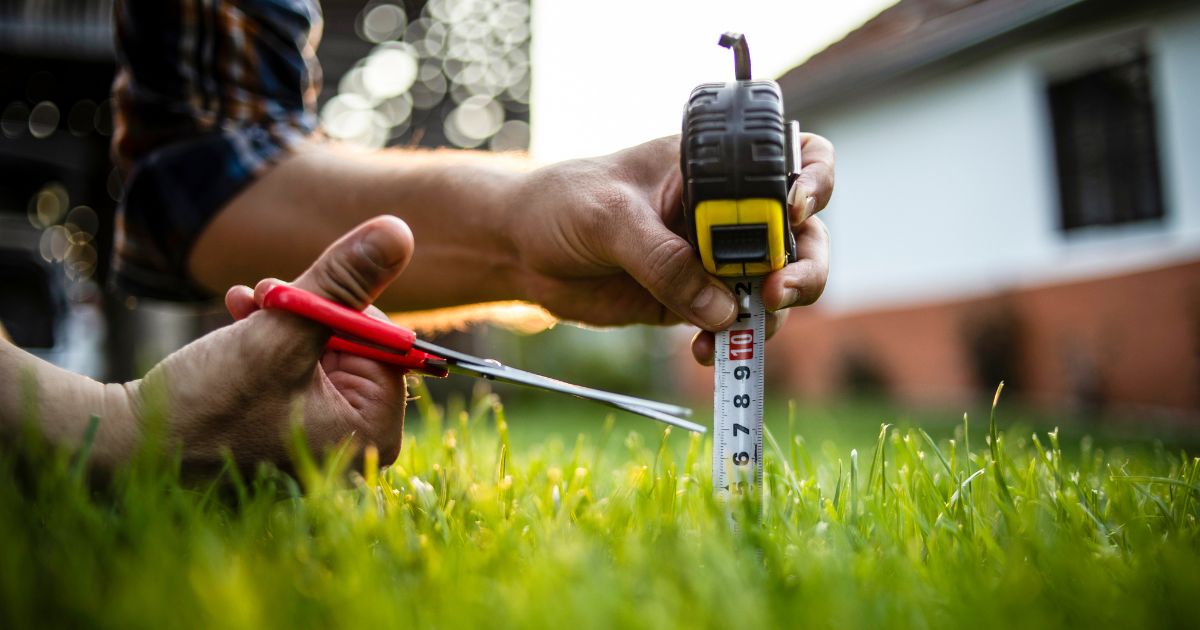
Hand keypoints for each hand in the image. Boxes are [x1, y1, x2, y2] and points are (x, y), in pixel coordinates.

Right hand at [130, 216, 414, 467]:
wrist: (129, 449)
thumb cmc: (209, 402)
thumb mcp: (282, 330)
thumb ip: (342, 281)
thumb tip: (398, 231)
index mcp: (372, 433)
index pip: (387, 346)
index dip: (342, 307)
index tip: (296, 290)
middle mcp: (357, 447)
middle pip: (354, 350)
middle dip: (309, 311)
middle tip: (262, 290)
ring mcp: (322, 445)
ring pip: (321, 355)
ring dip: (283, 319)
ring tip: (242, 303)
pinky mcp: (289, 435)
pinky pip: (297, 376)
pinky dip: (270, 345)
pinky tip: (236, 318)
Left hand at [507, 134, 833, 363]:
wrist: (522, 251)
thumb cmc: (563, 205)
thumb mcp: (608, 219)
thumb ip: (662, 260)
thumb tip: (723, 310)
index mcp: (713, 165)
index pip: (791, 160)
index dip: (812, 182)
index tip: (796, 209)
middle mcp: (727, 210)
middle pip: (801, 235)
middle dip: (803, 267)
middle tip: (776, 292)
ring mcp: (716, 257)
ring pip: (775, 286)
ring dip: (770, 315)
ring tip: (734, 333)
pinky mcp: (696, 298)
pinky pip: (734, 324)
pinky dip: (731, 343)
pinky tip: (705, 352)